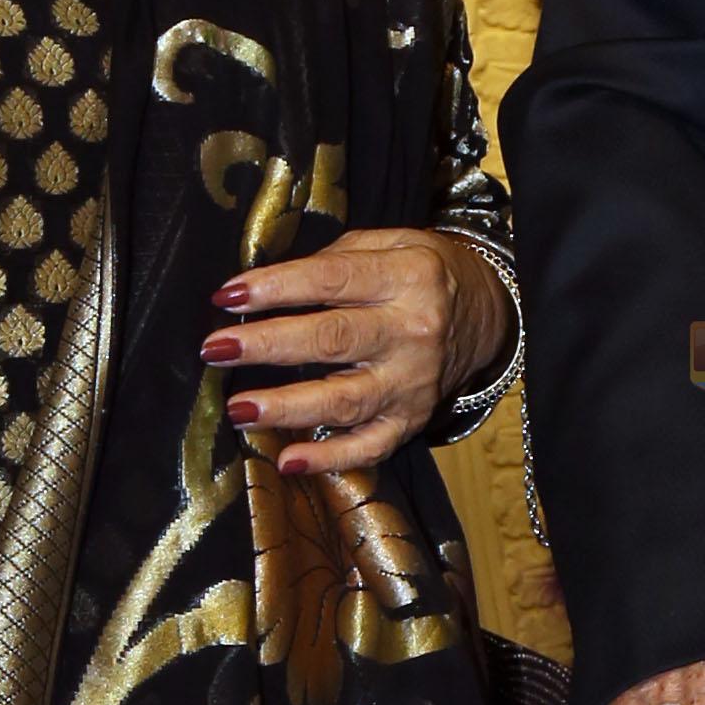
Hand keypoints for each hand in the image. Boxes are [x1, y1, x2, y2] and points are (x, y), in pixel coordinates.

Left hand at [207, 231, 512, 473]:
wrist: (488, 314)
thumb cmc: (423, 274)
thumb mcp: (393, 244)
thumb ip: (336, 260)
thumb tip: (266, 287)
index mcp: (408, 277)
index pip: (333, 279)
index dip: (277, 287)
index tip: (228, 295)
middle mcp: (413, 331)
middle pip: (333, 340)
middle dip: (268, 345)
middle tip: (216, 349)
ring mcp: (413, 382)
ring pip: (345, 400)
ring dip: (287, 408)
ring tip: (239, 409)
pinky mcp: (412, 421)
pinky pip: (370, 447)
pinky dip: (329, 459)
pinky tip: (289, 460)